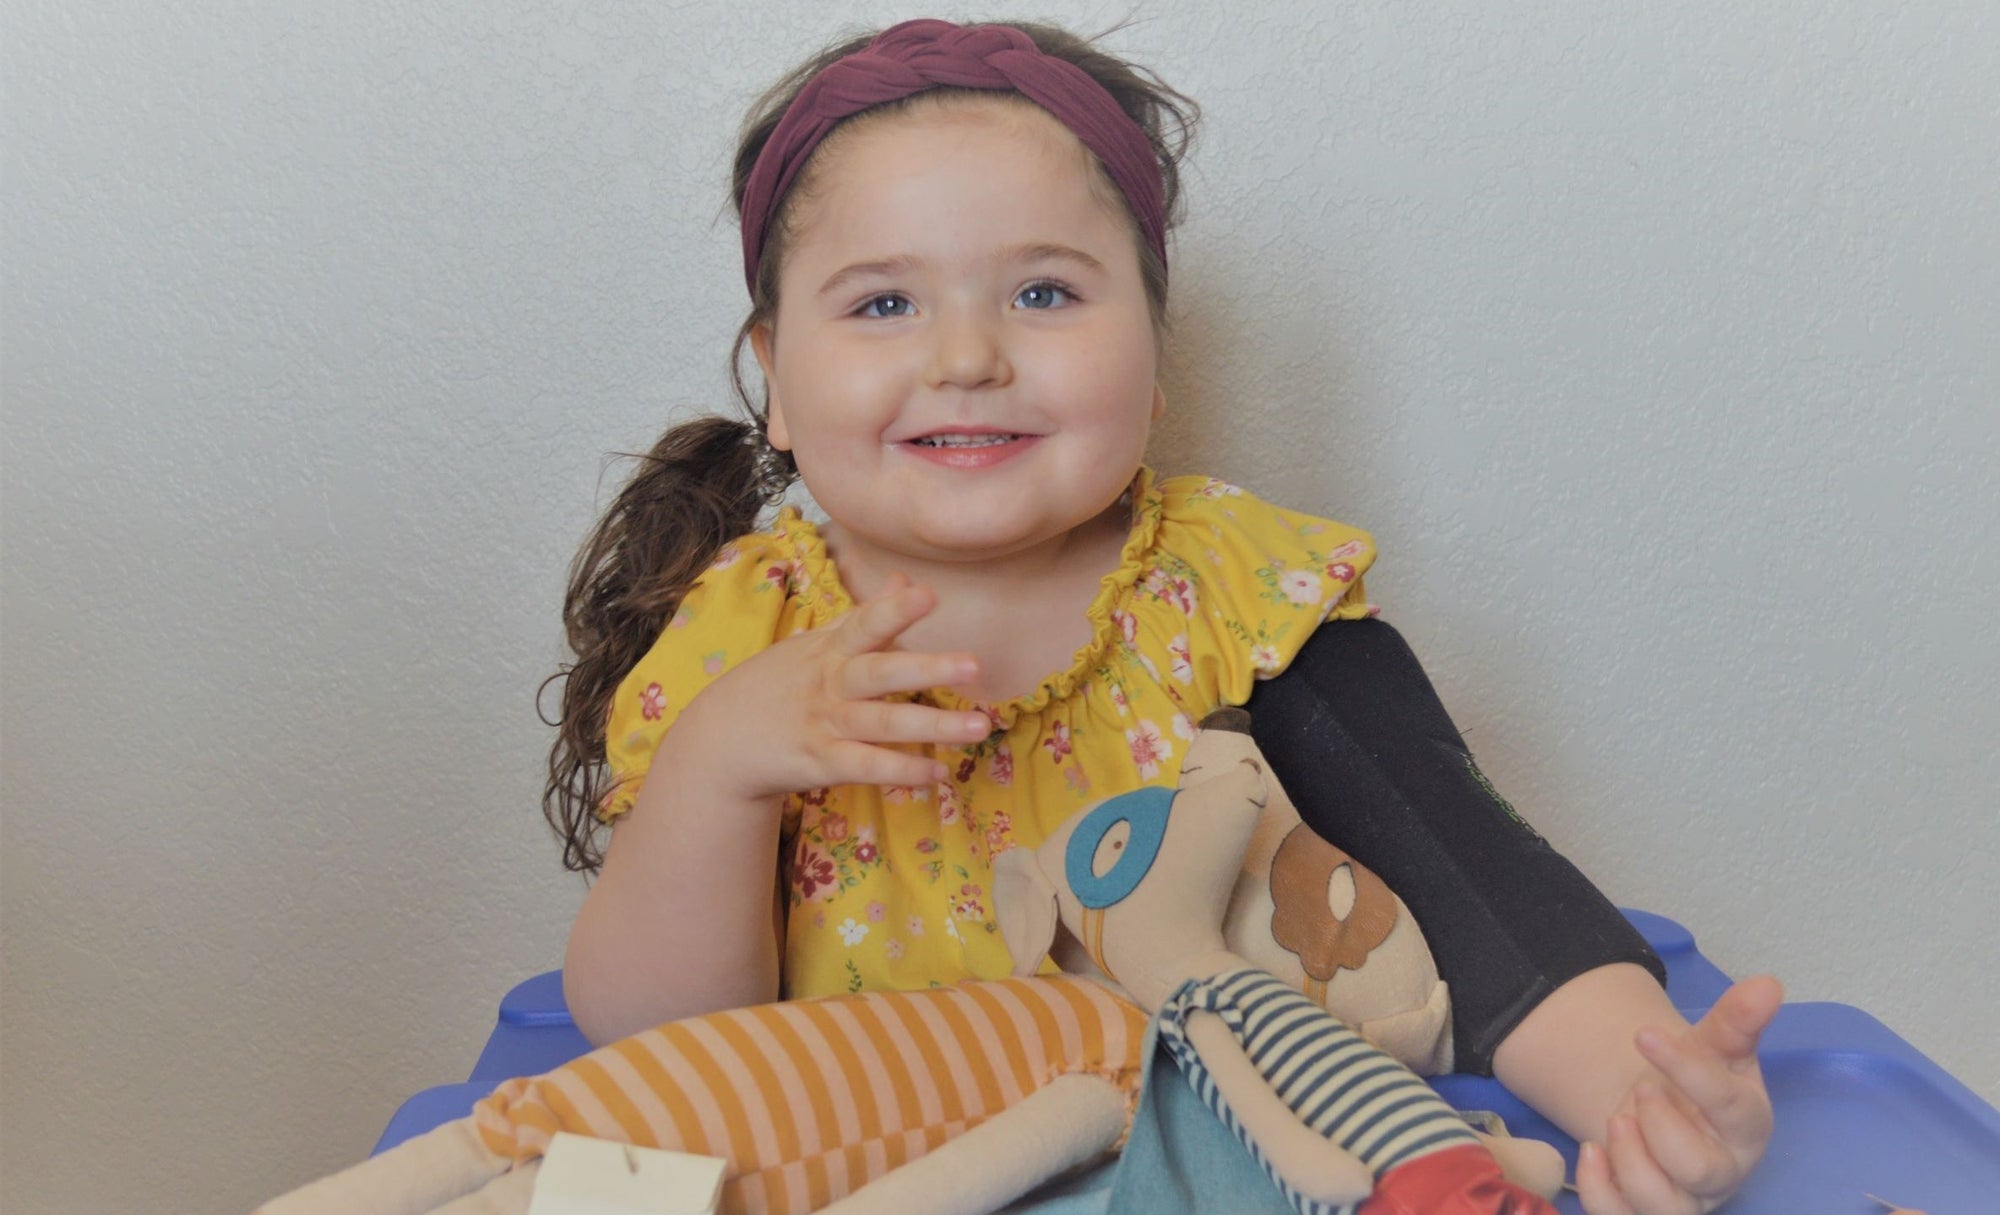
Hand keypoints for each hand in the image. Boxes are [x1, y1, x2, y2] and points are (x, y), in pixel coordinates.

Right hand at [681, 571, 990, 800]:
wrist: (719, 741)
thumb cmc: (778, 684)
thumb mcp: (815, 643)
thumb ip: (865, 616)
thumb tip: (907, 579)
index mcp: (830, 648)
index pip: (865, 623)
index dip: (894, 609)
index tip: (928, 594)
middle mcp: (830, 683)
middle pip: (879, 673)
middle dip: (926, 668)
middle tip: (974, 665)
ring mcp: (825, 724)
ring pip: (882, 724)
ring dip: (932, 726)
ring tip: (980, 728)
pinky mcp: (820, 762)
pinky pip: (865, 767)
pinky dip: (901, 771)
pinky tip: (937, 774)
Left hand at [1575, 975, 1782, 1214]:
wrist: (1664, 1107)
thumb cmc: (1697, 1077)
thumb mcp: (1714, 1044)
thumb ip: (1738, 1019)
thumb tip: (1767, 983)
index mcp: (1748, 1125)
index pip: (1728, 1105)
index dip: (1687, 1069)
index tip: (1643, 1033)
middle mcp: (1722, 1170)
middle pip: (1699, 1169)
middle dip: (1660, 1127)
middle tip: (1640, 1091)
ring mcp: (1685, 1198)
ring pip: (1661, 1204)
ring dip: (1628, 1160)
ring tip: (1615, 1120)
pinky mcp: (1646, 1212)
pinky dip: (1598, 1190)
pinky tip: (1589, 1151)